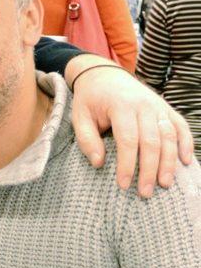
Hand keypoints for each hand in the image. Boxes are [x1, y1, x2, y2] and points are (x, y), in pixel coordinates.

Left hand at [70, 65, 192, 197]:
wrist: (104, 75)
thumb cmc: (90, 99)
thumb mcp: (79, 116)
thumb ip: (87, 139)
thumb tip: (99, 163)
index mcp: (121, 106)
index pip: (128, 140)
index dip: (127, 164)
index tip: (123, 184)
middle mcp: (144, 105)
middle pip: (152, 141)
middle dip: (149, 170)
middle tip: (145, 192)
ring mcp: (158, 105)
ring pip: (169, 136)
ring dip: (169, 162)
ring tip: (165, 184)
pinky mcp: (166, 108)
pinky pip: (181, 126)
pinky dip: (186, 143)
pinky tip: (186, 162)